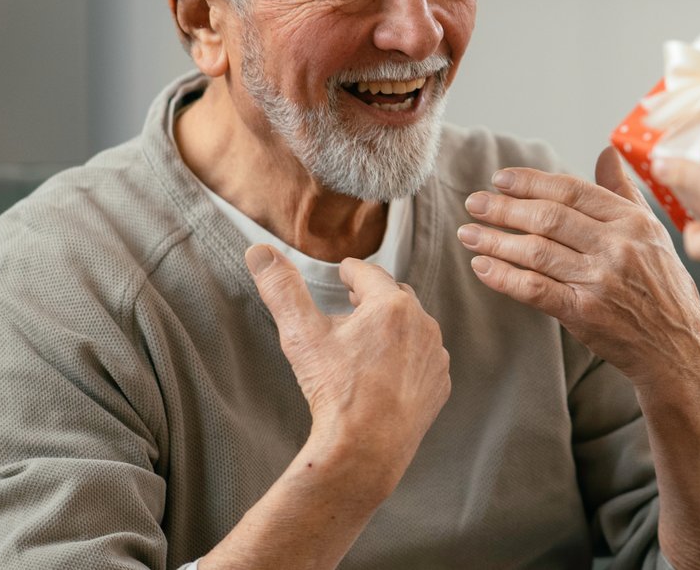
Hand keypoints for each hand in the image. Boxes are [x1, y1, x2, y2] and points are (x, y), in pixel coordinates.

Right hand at [244, 245, 450, 470]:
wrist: (365, 448)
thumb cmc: (336, 391)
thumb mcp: (302, 335)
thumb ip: (282, 289)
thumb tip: (260, 251)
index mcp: (392, 305)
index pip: (369, 274)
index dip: (352, 271)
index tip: (345, 272)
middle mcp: (423, 324)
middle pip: (397, 297)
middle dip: (375, 296)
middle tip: (354, 301)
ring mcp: (435, 356)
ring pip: (414, 328)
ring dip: (394, 328)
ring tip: (369, 338)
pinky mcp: (439, 385)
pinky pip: (424, 360)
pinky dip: (408, 358)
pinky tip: (388, 370)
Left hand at [459, 147, 699, 388]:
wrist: (678, 348)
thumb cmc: (664, 289)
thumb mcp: (653, 233)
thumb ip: (624, 192)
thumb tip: (606, 152)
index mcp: (632, 221)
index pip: (572, 192)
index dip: (531, 182)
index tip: (500, 179)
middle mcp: (617, 247)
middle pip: (548, 218)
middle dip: (504, 208)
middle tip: (474, 203)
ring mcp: (600, 281)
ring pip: (536, 252)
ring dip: (494, 240)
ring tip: (467, 233)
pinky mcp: (585, 314)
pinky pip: (534, 289)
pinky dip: (503, 277)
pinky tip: (482, 267)